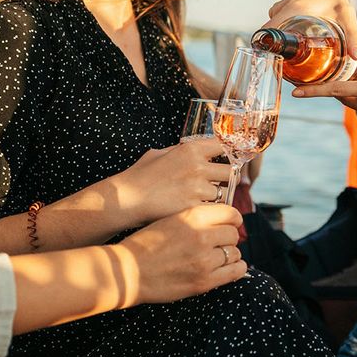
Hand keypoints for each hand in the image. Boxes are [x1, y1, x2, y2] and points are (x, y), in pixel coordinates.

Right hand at [111, 137, 230, 225]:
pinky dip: (210, 211)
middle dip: (226, 178)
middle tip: (219, 184)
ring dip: (218, 197)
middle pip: (231, 170)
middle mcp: (198, 166)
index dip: (226, 153)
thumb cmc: (140, 176)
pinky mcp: (195, 208)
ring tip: (204, 200)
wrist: (126, 199)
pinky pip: (215, 210)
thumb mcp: (159, 153)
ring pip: (224, 192)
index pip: (222, 145)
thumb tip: (195, 150)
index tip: (226, 159)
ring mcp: (198, 188)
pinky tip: (199, 212)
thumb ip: (180, 150)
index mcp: (190, 149)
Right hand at [117, 204, 246, 303]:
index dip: (233, 218)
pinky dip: (235, 268)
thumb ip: (196, 217)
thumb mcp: (171, 219)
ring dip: (230, 254)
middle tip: (221, 242)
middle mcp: (201, 235)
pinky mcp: (204, 281)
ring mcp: (204, 260)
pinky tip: (228, 268)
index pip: (230, 213)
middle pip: (234, 234)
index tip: (232, 223)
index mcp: (192, 216)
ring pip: (235, 253)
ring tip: (218, 256)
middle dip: (229, 238)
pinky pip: (235, 272)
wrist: (127, 271)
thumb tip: (222, 219)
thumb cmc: (146, 244)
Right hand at [265, 0, 356, 59]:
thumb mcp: (346, 16)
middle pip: (268, 32)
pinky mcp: (281, 7)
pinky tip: (291, 39)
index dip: (266, 46)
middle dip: (272, 48)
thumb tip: (356, 57)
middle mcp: (283, 8)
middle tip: (283, 64)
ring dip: (277, 39)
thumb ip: (352, 36)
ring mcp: (280, 7)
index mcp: (295, 10)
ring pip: (272, 27)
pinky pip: (275, 21)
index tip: (271, 61)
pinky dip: (280, 31)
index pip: (270, 30)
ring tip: (288, 54)